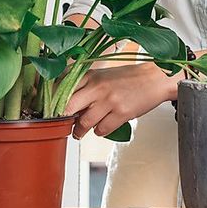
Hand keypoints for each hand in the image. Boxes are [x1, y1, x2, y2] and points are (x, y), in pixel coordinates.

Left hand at [62, 63, 178, 138]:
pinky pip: (102, 130)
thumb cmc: (127, 78)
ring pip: (84, 122)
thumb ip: (84, 85)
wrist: (154, 79)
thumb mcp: (102, 75)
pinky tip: (101, 127)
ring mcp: (110, 100)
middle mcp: (98, 87)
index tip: (52, 111)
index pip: (63, 89)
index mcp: (91, 75)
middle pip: (69, 107)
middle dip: (64, 119)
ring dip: (80, 130)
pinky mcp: (121, 113)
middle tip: (64, 124)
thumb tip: (65, 102)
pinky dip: (99, 131)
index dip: (55, 103)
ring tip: (79, 132)